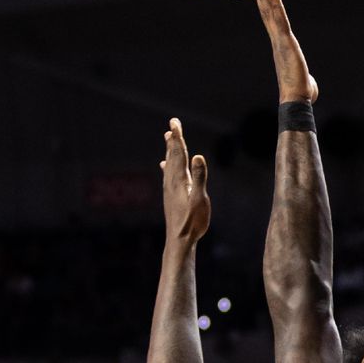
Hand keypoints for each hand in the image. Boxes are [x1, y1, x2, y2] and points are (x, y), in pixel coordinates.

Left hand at [160, 118, 210, 243]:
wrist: (179, 240)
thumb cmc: (192, 221)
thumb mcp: (200, 199)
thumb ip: (200, 177)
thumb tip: (199, 156)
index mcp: (179, 179)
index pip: (179, 153)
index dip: (177, 137)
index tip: (174, 122)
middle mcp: (172, 181)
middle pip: (172, 155)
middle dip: (173, 139)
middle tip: (173, 124)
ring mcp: (170, 188)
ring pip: (169, 163)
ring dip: (170, 150)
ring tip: (168, 138)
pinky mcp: (170, 195)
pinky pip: (168, 174)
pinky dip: (167, 165)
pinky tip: (164, 166)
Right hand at [253, 0, 318, 103]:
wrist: (296, 100)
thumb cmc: (301, 93)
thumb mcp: (304, 80)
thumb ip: (304, 78)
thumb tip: (309, 87)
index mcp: (281, 49)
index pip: (273, 26)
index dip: (268, 10)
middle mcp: (278, 43)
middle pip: (269, 18)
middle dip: (262, 0)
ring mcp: (281, 43)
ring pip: (272, 18)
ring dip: (266, 0)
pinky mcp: (287, 43)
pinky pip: (281, 22)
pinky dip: (277, 8)